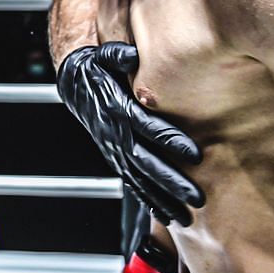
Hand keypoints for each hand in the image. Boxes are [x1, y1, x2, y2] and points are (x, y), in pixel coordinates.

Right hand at [56, 42, 203, 226]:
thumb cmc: (98, 66)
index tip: (196, 154)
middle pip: (144, 161)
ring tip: (188, 217)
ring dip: (163, 198)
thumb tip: (131, 55)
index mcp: (115, 107)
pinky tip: (167, 217)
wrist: (75, 84)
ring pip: (139, 179)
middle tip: (198, 197)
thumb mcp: (104, 55)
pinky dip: (149, 201)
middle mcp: (114, 132)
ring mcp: (113, 148)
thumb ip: (118, 55)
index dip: (169, 140)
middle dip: (172, 181)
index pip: (145, 126)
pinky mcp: (115, 158)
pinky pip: (132, 183)